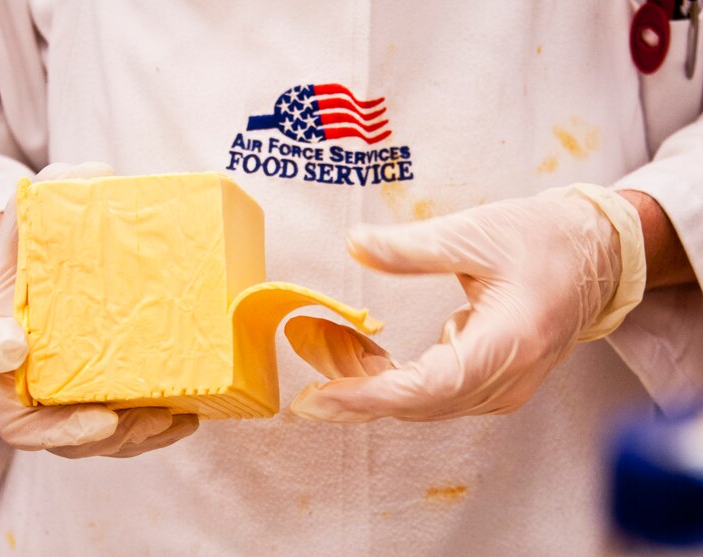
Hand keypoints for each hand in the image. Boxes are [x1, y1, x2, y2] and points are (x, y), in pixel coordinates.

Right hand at [0, 162, 197, 456]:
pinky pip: (120, 425)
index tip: (102, 418)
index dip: (58, 425)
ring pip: (95, 436)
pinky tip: (188, 417)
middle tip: (152, 420)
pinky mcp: (93, 392)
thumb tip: (91, 180)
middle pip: (61, 433)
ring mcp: (57, 393)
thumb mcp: (29, 219)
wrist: (51, 260)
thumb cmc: (34, 245)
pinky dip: (153, 427)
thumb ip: (46, 202)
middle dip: (109, 437)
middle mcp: (20, 381)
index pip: (20, 415)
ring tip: (177, 420)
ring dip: (137, 436)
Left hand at [286, 184, 645, 421]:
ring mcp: (506, 387)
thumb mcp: (474, 234)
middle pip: (418, 402)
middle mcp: (509, 378)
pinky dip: (396, 378)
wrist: (596, 256)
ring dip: (371, 381)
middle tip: (307, 354)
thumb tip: (354, 245)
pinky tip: (365, 352)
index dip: (369, 395)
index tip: (319, 396)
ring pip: (424, 403)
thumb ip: (410, 248)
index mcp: (509, 342)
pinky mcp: (497, 382)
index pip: (428, 387)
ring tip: (326, 346)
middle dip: (356, 385)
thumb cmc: (545, 241)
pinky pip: (437, 394)